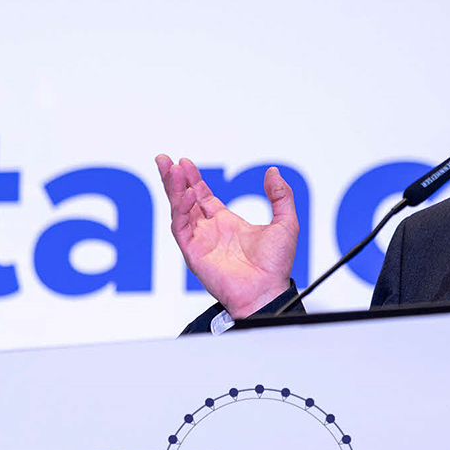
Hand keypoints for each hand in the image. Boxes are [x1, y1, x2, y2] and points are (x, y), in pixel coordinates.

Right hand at [155, 155, 297, 318]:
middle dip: (173, 179)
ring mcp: (200, 241)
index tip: (184, 162)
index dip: (193, 178)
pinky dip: (182, 210)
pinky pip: (181, 227)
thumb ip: (280, 196)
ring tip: (172, 170)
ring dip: (174, 189)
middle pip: (184, 199)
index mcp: (226, 224)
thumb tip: (273, 172)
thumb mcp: (285, 222)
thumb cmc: (276, 265)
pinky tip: (187, 194)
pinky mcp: (193, 253)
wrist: (267, 290)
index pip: (202, 196)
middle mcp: (209, 231)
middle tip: (164, 159)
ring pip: (179, 210)